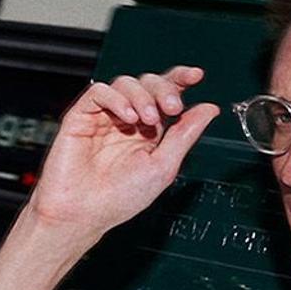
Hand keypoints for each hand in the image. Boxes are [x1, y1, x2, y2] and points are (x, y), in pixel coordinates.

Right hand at [23, 67, 218, 241]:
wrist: (83, 213)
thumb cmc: (118, 199)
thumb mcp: (164, 166)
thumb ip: (185, 135)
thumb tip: (209, 109)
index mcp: (148, 132)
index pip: (166, 96)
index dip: (181, 80)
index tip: (196, 76)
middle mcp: (127, 121)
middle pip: (148, 83)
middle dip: (164, 89)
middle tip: (171, 107)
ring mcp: (104, 118)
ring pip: (125, 83)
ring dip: (142, 96)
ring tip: (146, 120)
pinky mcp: (81, 117)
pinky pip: (99, 92)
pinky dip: (117, 99)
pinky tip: (127, 118)